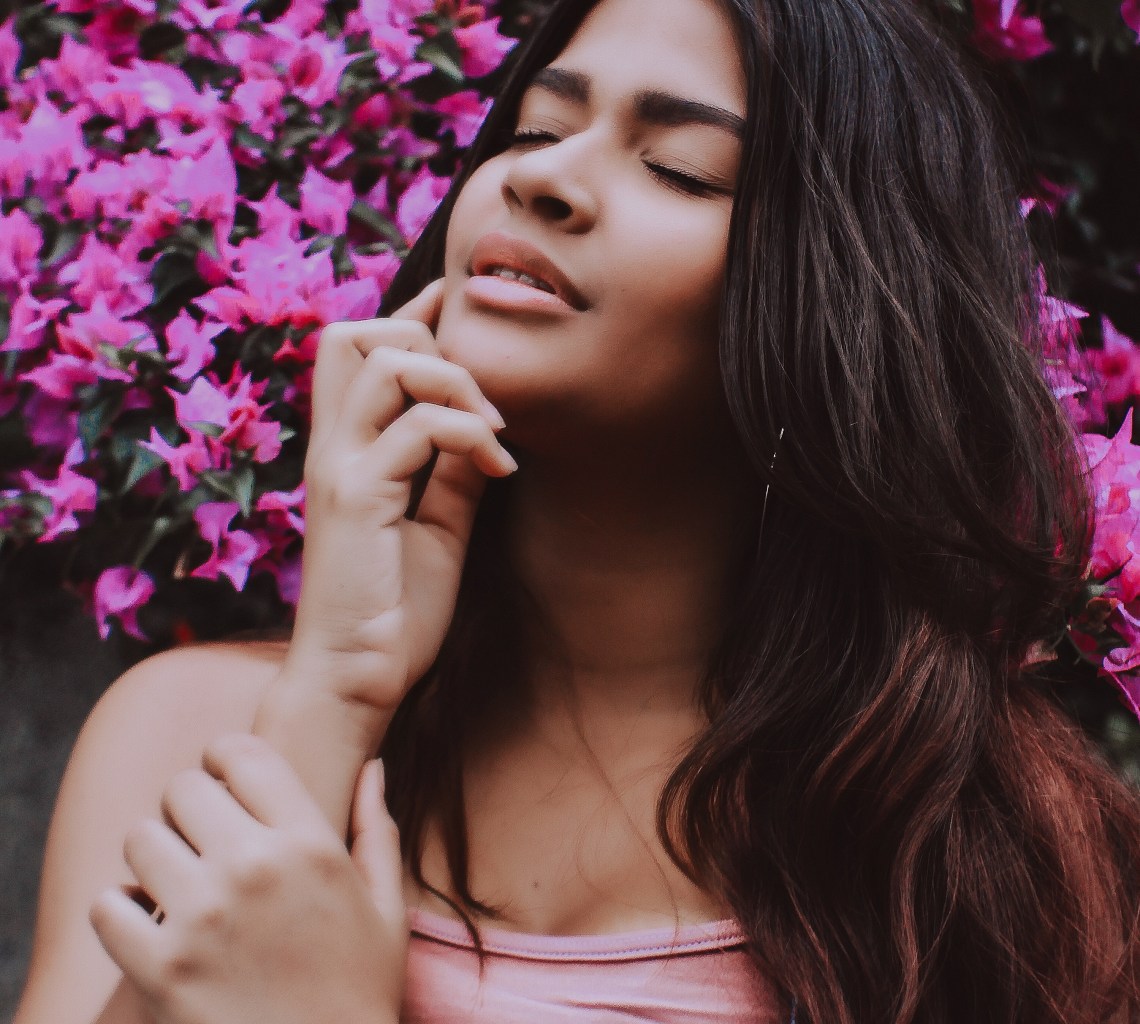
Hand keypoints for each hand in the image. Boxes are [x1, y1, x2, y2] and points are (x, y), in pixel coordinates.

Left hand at [90, 735, 406, 1023]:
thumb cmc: (359, 991)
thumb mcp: (387, 906)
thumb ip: (377, 829)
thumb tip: (372, 768)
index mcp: (310, 843)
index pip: (242, 753)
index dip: (226, 759)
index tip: (224, 783)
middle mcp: (254, 866)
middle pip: (184, 787)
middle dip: (189, 807)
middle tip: (201, 840)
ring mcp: (203, 916)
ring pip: (140, 838)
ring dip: (155, 856)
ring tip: (177, 885)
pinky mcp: (158, 968)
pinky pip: (107, 904)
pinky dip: (121, 913)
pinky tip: (151, 928)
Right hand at [281, 278, 515, 719]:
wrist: (356, 679)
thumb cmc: (392, 610)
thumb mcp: (436, 527)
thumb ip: (450, 472)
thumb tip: (482, 425)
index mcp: (346, 450)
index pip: (355, 350)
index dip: (410, 318)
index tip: (460, 321)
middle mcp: (331, 448)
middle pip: (349, 335)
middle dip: (425, 340)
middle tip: (477, 401)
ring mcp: (339, 469)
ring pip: (384, 362)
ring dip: (455, 380)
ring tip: (494, 431)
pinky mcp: (357, 500)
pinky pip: (419, 429)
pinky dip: (471, 435)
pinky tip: (500, 470)